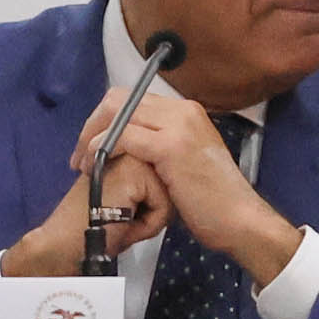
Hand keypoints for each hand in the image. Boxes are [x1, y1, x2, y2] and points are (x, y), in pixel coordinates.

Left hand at [80, 90, 302, 285]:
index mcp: (186, 111)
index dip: (105, 119)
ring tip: (82, 164)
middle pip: (120, 99)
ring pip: (117, 112)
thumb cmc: (211, 201)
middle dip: (92, 124)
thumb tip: (129, 145)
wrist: (238, 219)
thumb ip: (161, 145)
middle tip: (80, 155)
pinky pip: (122, 136)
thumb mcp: (185, 162)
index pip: (133, 99)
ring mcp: (178, 125)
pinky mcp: (171, 146)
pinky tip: (94, 166)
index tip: (91, 146)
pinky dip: (101, 147)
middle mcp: (182, 110)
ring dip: (91, 136)